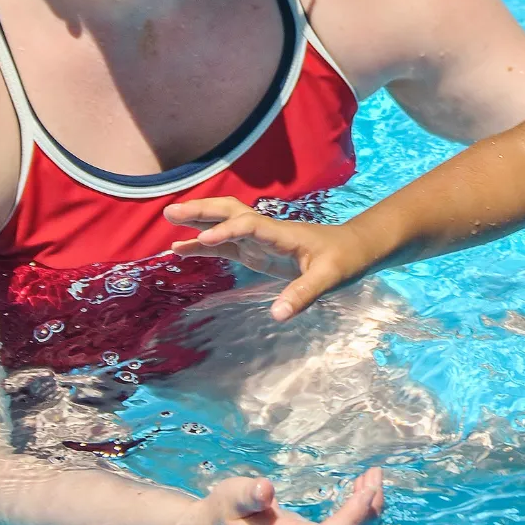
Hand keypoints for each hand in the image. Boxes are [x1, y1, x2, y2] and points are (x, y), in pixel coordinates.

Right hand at [164, 198, 363, 320]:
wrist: (354, 247)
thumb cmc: (344, 259)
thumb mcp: (329, 278)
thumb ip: (303, 294)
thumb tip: (278, 314)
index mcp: (283, 234)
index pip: (250, 226)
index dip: (227, 230)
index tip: (203, 239)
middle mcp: (267, 232)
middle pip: (231, 212)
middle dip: (203, 210)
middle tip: (171, 211)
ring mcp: (260, 240)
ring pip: (225, 224)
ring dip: (198, 222)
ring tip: (169, 222)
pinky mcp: (257, 252)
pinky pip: (226, 245)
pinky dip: (204, 245)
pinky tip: (181, 249)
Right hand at [189, 471, 382, 524]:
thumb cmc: (223, 509)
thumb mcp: (231, 497)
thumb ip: (247, 495)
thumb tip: (265, 490)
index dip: (352, 518)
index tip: (368, 491)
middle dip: (368, 511)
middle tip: (376, 475)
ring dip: (367, 511)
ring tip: (372, 477)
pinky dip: (358, 513)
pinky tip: (361, 491)